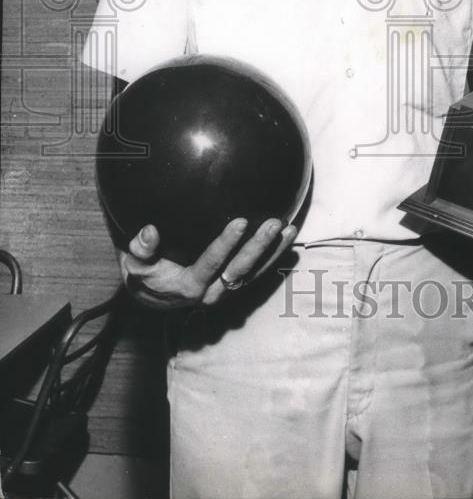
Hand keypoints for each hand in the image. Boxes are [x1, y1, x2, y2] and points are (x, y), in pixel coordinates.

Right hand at [120, 218, 296, 308]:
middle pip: (240, 269)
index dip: (226, 244)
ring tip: (290, 228)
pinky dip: (274, 256)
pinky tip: (288, 236)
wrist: (152, 298)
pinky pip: (257, 272)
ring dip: (273, 252)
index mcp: (189, 286)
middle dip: (258, 247)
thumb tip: (150, 231)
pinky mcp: (234, 286)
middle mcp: (212, 292)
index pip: (212, 263)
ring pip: (254, 273)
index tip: (240, 221)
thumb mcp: (134, 265)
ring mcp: (226, 291)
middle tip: (274, 223)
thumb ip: (140, 249)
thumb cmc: (143, 275)